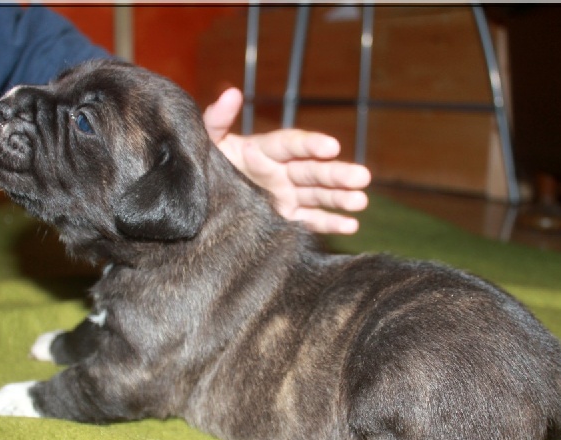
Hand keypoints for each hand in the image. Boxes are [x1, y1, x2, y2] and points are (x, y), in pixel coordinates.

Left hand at [204, 87, 370, 234]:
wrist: (198, 200)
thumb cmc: (205, 165)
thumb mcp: (206, 143)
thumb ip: (216, 120)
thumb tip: (231, 93)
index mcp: (263, 150)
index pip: (291, 145)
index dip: (310, 144)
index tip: (331, 146)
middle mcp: (281, 172)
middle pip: (313, 171)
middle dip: (337, 174)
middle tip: (363, 176)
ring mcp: (286, 196)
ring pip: (318, 196)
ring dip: (341, 197)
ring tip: (361, 200)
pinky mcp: (286, 219)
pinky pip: (311, 221)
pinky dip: (331, 223)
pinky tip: (352, 224)